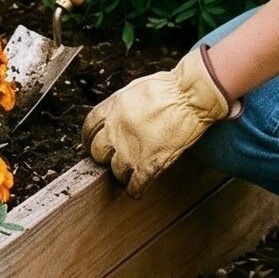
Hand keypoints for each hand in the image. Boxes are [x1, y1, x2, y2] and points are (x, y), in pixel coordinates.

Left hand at [82, 46, 228, 193]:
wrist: (189, 97)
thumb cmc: (170, 87)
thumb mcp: (136, 88)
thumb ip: (122, 105)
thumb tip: (119, 114)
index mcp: (112, 109)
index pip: (89, 128)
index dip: (90, 139)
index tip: (93, 143)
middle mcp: (116, 130)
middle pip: (98, 152)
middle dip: (106, 155)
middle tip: (114, 156)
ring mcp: (130, 150)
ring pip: (116, 171)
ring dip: (123, 172)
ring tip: (131, 171)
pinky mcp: (148, 164)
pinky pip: (135, 185)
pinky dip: (135, 189)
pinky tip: (138, 189)